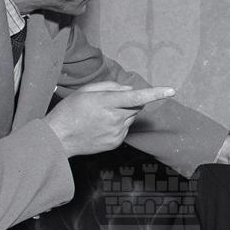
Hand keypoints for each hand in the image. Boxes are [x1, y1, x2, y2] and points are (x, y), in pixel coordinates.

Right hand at [45, 81, 174, 157]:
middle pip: (136, 106)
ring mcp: (116, 133)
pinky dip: (119, 124)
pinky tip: (101, 126)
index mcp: (106, 103)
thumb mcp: (86, 91)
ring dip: (123, 113)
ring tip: (101, 116)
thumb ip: (110, 87)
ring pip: (131, 117)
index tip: (171, 90)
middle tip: (110, 102)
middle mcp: (114, 119)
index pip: (136, 97)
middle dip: (129, 101)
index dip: (155, 94)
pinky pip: (125, 128)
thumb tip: (130, 89)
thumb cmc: (70, 110)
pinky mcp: (116, 142)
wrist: (58, 138)